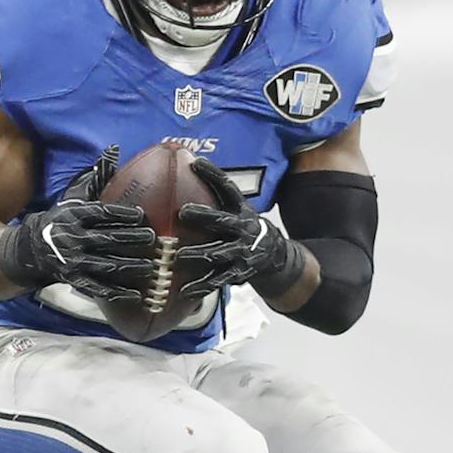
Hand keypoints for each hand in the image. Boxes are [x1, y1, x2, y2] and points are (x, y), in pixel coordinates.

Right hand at [0, 147, 155, 301]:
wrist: (34, 249)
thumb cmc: (63, 219)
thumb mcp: (75, 197)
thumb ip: (96, 177)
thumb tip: (114, 150)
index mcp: (76, 216)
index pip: (101, 214)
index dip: (120, 214)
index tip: (141, 215)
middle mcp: (74, 239)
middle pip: (106, 240)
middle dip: (131, 240)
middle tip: (152, 239)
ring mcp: (75, 262)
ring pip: (106, 266)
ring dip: (129, 267)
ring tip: (151, 267)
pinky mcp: (76, 280)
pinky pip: (99, 288)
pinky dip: (117, 293)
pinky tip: (137, 295)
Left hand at [175, 158, 293, 296]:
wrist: (273, 256)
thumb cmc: (243, 228)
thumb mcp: (237, 210)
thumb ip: (214, 197)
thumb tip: (184, 167)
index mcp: (241, 210)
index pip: (227, 188)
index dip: (212, 174)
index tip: (194, 162)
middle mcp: (242, 229)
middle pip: (221, 221)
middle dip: (203, 217)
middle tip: (183, 212)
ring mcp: (240, 252)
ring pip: (217, 253)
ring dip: (198, 254)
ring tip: (178, 256)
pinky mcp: (237, 273)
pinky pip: (217, 280)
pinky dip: (200, 286)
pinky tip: (183, 290)